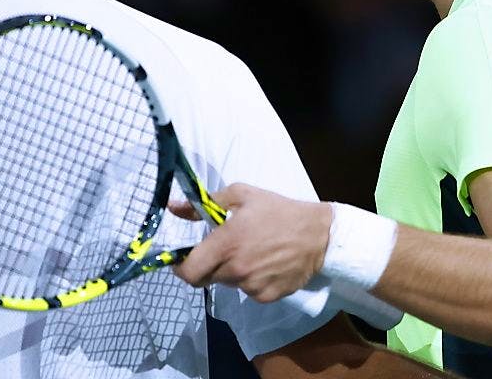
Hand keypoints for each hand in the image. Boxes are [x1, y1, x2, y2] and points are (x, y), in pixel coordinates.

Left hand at [169, 183, 330, 301]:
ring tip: (252, 252)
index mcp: (226, 244)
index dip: (180, 267)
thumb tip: (173, 207)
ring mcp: (252, 286)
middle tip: (223, 250)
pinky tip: (265, 264)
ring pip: (229, 283)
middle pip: (207, 278)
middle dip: (209, 265)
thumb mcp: (242, 194)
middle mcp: (236, 269)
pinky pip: (248, 292)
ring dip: (232, 271)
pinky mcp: (266, 297)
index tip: (183, 259)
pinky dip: (251, 280)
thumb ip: (204, 203)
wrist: (318, 235)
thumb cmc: (278, 211)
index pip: (188, 271)